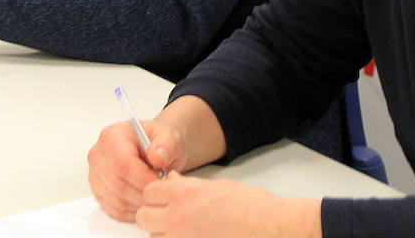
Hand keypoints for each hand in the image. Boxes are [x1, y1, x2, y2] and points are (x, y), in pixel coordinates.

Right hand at [88, 118, 186, 221]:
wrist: (155, 150)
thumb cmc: (159, 143)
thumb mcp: (169, 137)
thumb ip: (166, 145)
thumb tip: (157, 157)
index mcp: (112, 136)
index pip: (123, 164)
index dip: (143, 178)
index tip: (161, 184)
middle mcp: (98, 155)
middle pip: (119, 185)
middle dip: (144, 193)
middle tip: (161, 192)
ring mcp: (95, 174)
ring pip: (117, 200)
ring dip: (139, 204)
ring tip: (155, 195)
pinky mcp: (98, 191)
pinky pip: (114, 210)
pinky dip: (132, 211)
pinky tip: (145, 201)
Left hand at [135, 174, 320, 237]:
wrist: (271, 226)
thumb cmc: (250, 205)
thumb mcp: (216, 186)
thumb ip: (188, 186)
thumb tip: (172, 183)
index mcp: (183, 194)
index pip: (148, 192)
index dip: (155, 193)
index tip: (162, 196)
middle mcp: (178, 218)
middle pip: (143, 217)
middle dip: (152, 213)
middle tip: (168, 213)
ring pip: (154, 236)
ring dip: (163, 231)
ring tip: (184, 227)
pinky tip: (194, 235)